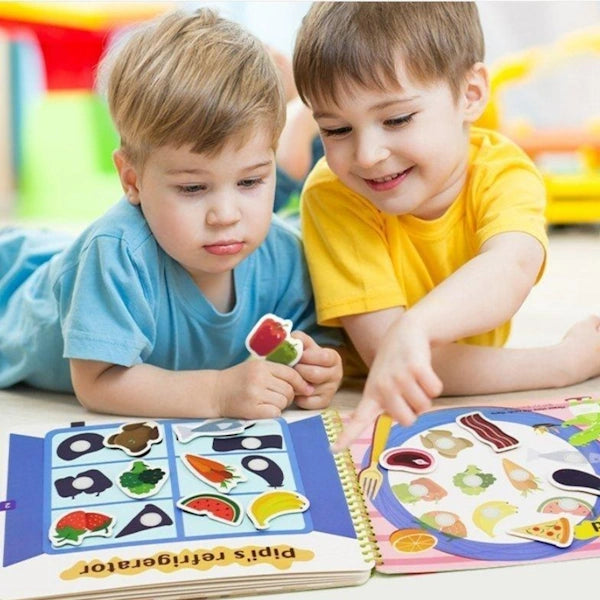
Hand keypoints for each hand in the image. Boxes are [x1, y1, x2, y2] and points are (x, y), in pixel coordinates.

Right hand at [215, 360, 313, 418]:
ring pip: (283, 402)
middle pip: (289, 390)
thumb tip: (304, 383)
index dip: (301, 382)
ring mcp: (254, 394)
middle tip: (279, 397)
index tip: (306, 389)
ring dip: (280, 405)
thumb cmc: (238, 379)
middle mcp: (258, 379)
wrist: (214, 392)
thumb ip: (276, 371)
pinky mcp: (250, 410)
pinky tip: (264, 409)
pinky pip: (275, 413)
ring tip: (270, 402)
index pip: (291, 373)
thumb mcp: (255, 367)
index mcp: (261, 366)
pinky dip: (273, 413)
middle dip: (289, 395)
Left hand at [291, 331, 342, 409]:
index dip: (306, 357)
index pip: (323, 357)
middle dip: (298, 370)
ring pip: (309, 389)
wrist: (314, 373)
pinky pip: (307, 402)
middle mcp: (337, 374)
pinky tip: (295, 389)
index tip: (297, 356)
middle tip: (290, 368)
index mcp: (334, 358)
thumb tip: (291, 340)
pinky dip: (297, 397)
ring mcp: (331, 390)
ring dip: (296, 384)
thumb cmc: (308, 358)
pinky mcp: (324, 402)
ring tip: (291, 378)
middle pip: (314, 374)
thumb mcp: (306, 345)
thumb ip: (299, 339)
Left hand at [332, 315, 441, 450]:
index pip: (358, 420)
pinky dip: (434, 383)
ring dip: (425, 394)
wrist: (405, 331)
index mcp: (371, 395)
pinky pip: (435, 390)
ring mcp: (398, 377)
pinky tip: (423, 370)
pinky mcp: (416, 368)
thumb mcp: (382, 383)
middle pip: (408, 420)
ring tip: (414, 377)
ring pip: (424, 406)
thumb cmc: (395, 365)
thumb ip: (384, 405)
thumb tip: (397, 420)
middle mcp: (382, 388)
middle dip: (414, 409)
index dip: (347, 436)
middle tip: (408, 390)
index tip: (333, 450)